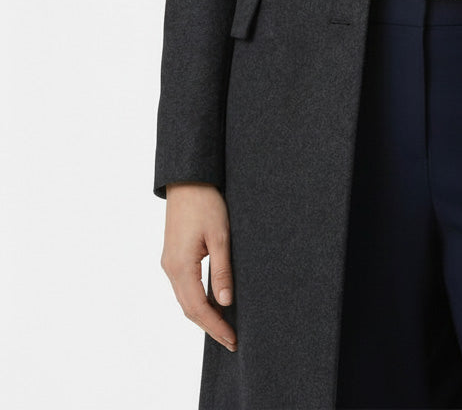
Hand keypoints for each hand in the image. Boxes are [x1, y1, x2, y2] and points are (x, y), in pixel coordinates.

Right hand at [160, 182, 236, 351]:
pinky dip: (197, 300)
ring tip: (225, 326)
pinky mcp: (173, 256)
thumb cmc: (205, 203)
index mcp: (180, 266)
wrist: (187, 180)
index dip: (216, 326)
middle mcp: (170, 268)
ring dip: (203, 315)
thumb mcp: (220, 236)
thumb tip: (226, 303)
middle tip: (231, 340)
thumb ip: (222, 270)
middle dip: (210, 326)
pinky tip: (212, 303)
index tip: (232, 339)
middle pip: (188, 309)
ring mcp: (169, 263)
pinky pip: (184, 287)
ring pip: (184, 299)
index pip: (198, 307)